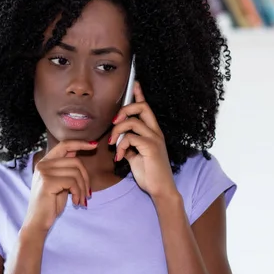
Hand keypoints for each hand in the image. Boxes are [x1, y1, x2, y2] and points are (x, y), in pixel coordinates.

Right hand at [22, 140, 97, 235]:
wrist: (38, 222)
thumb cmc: (50, 204)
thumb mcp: (60, 182)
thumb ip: (66, 169)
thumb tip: (78, 153)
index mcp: (45, 162)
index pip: (64, 145)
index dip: (80, 143)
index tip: (94, 145)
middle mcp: (43, 164)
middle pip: (75, 161)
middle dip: (86, 177)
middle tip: (87, 193)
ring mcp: (44, 172)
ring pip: (76, 172)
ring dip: (83, 188)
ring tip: (81, 200)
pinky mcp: (47, 182)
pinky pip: (72, 182)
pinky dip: (78, 193)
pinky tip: (75, 202)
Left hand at [108, 81, 176, 199]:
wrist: (161, 190)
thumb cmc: (150, 175)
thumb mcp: (136, 157)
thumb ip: (130, 147)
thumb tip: (120, 143)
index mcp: (153, 132)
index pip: (147, 109)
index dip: (140, 95)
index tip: (135, 84)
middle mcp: (156, 132)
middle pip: (142, 107)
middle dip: (125, 109)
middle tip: (114, 123)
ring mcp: (155, 139)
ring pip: (132, 122)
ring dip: (117, 131)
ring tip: (113, 144)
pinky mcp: (151, 147)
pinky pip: (130, 138)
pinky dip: (121, 146)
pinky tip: (119, 157)